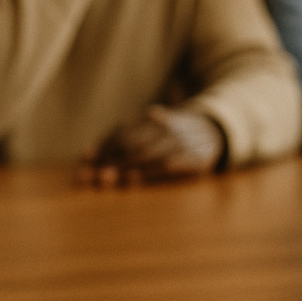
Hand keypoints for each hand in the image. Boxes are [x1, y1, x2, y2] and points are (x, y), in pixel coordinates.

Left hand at [79, 106, 224, 185]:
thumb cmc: (177, 135)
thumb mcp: (155, 128)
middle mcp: (165, 129)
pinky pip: (167, 164)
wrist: (217, 131)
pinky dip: (148, 172)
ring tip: (105, 179)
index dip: (103, 146)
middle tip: (90, 175)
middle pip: (131, 144)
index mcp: (152, 121)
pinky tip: (132, 179)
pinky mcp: (194, 158)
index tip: (85, 159)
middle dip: (109, 160)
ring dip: (123, 167)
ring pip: (146, 154)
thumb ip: (125, 137)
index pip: (123, 133)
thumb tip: (87, 152)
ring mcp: (180, 142)